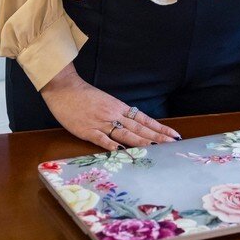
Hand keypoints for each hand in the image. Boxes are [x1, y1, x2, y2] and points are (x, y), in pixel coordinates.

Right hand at [40, 62, 179, 150]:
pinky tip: (120, 150)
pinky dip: (110, 144)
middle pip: (139, 128)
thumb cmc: (86, 97)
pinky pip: (100, 138)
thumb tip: (136, 126)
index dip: (159, 128)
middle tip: (172, 144)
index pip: (144, 119)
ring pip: (124, 133)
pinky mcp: (86, 130)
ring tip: (155, 147)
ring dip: (140, 141)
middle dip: (156, 137)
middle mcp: (114, 115)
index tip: (174, 135)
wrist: (65, 89)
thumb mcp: (107, 103)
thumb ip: (120, 114)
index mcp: (119, 108)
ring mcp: (101, 123)